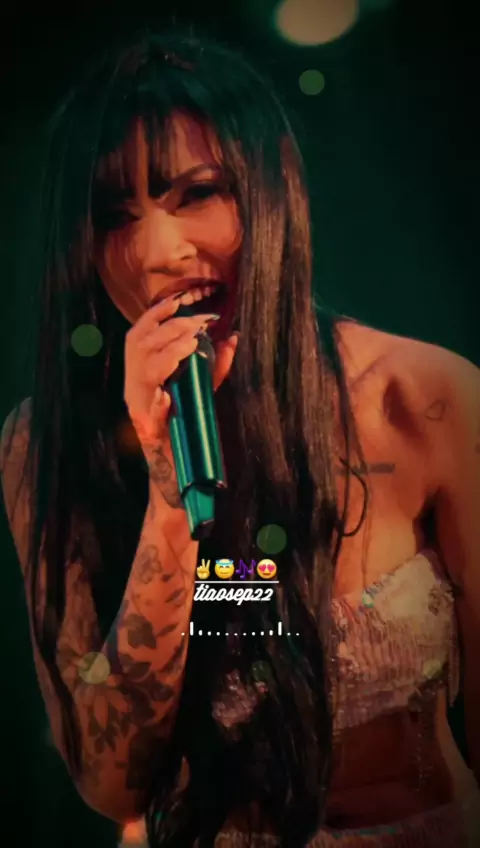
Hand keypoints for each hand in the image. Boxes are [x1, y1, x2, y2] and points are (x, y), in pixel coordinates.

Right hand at [124, 296, 238, 505]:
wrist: (181, 473)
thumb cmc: (190, 427)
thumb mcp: (203, 391)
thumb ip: (215, 365)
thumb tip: (232, 337)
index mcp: (140, 374)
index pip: (138, 335)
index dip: (155, 315)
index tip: (178, 301)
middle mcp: (134, 389)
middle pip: (138, 347)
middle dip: (171, 330)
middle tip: (199, 326)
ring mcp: (139, 411)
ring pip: (143, 374)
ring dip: (167, 356)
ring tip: (191, 346)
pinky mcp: (148, 434)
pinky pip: (149, 416)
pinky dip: (158, 405)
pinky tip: (168, 398)